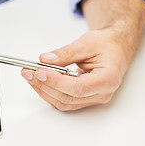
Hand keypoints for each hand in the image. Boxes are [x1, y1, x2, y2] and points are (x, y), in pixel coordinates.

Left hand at [21, 0, 144, 110]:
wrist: (115, 47)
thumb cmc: (107, 45)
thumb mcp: (86, 43)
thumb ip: (65, 53)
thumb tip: (45, 60)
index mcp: (108, 79)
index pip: (78, 87)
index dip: (56, 81)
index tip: (39, 71)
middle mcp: (101, 93)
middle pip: (68, 97)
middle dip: (44, 85)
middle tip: (28, 71)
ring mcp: (93, 98)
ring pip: (64, 102)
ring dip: (44, 90)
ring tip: (30, 75)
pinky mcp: (84, 98)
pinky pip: (64, 100)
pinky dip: (49, 91)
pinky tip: (39, 80)